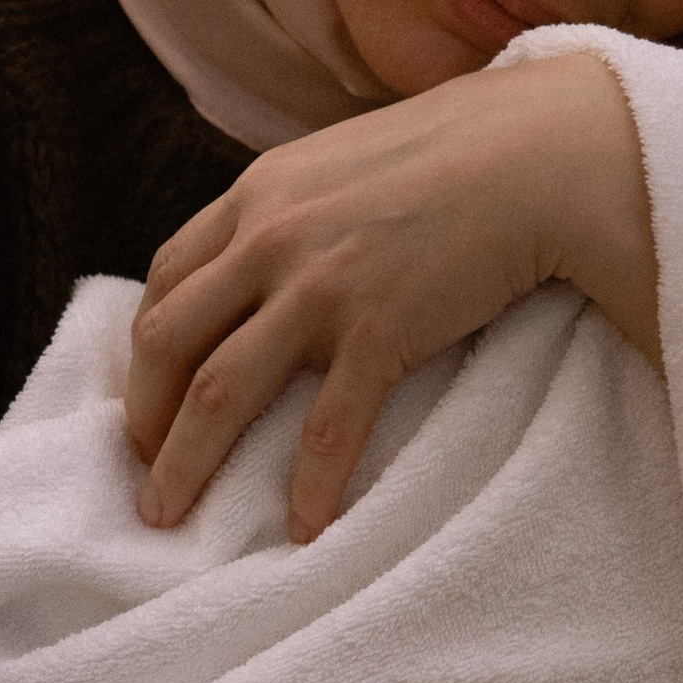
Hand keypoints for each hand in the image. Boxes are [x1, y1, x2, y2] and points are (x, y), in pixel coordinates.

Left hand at [127, 46, 654, 539]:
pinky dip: (309, 485)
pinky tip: (302, 529)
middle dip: (144, 416)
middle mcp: (271, 238)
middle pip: (168, 341)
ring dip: (184, 463)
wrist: (539, 155)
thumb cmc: (457, 154)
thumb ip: (296, 209)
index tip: (149, 396)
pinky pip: (327, 427)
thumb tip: (272, 264)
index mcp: (258, 195)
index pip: (167, 279)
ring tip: (169, 515)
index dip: (146, 348)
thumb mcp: (345, 164)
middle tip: (143, 470)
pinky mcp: (380, 330)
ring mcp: (320, 287)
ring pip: (220, 392)